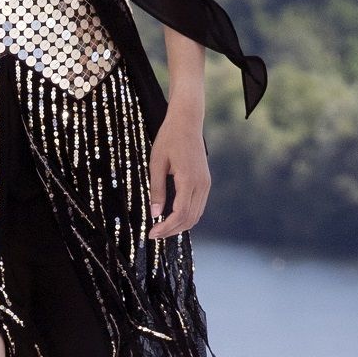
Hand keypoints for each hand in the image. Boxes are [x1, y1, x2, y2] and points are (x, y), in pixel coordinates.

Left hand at [147, 102, 209, 238]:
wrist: (187, 121)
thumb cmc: (169, 139)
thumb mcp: (156, 163)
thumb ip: (157, 190)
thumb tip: (155, 214)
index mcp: (189, 180)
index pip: (180, 213)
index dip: (166, 227)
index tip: (151, 233)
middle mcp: (201, 184)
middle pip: (190, 219)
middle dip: (172, 230)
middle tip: (154, 234)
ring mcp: (206, 183)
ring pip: (196, 215)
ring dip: (180, 225)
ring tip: (161, 229)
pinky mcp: (205, 182)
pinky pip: (198, 206)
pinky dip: (186, 216)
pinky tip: (172, 217)